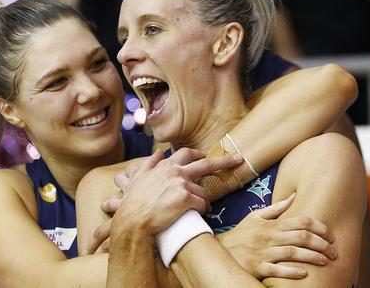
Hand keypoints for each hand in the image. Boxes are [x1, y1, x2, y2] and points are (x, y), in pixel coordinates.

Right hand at [109, 149, 242, 237]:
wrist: (132, 218)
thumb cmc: (133, 201)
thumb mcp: (138, 177)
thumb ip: (150, 163)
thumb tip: (158, 152)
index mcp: (166, 166)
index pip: (187, 153)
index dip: (198, 154)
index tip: (205, 155)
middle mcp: (175, 172)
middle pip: (206, 163)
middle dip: (225, 161)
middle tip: (237, 160)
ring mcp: (181, 184)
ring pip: (203, 191)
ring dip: (205, 200)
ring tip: (202, 209)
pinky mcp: (185, 198)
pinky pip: (202, 204)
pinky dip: (202, 210)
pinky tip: (197, 214)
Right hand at [216, 194, 337, 279]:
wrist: (219, 251)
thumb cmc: (241, 234)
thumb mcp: (255, 217)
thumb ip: (276, 208)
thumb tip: (294, 196)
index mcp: (271, 224)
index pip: (300, 221)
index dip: (319, 227)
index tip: (331, 234)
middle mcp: (269, 237)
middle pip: (301, 237)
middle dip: (321, 243)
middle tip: (334, 251)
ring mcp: (263, 253)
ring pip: (292, 253)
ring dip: (312, 257)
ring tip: (325, 261)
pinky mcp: (257, 268)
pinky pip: (277, 270)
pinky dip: (291, 271)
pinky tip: (304, 273)